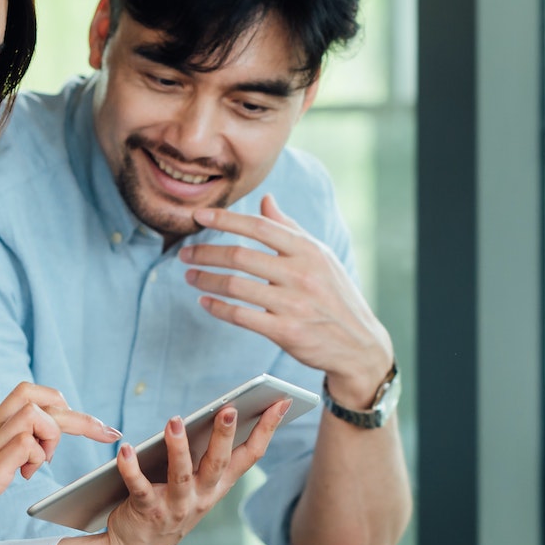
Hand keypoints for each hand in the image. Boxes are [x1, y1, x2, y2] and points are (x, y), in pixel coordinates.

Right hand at [0, 382, 120, 543]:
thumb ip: (5, 453)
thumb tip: (28, 455)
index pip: (29, 393)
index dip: (60, 403)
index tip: (84, 424)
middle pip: (43, 399)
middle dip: (83, 417)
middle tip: (110, 433)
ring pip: (38, 414)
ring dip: (54, 437)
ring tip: (42, 465)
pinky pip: (27, 443)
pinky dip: (37, 457)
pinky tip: (25, 476)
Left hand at [101, 400, 289, 544]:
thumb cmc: (168, 507)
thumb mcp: (195, 486)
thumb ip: (206, 456)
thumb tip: (223, 413)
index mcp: (218, 487)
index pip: (250, 455)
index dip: (268, 429)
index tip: (282, 402)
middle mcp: (202, 498)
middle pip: (219, 463)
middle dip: (225, 436)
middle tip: (230, 408)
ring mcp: (175, 507)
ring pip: (181, 475)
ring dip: (178, 448)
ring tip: (176, 421)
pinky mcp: (146, 512)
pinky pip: (138, 487)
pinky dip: (130, 468)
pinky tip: (125, 450)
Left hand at [183, 196, 394, 408]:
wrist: (359, 344)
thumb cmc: (335, 296)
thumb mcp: (321, 256)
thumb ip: (290, 228)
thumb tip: (266, 200)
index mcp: (308, 250)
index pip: (260, 226)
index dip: (225, 219)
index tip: (199, 216)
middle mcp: (301, 274)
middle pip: (241, 256)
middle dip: (206, 252)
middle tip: (185, 252)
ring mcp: (293, 303)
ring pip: (236, 285)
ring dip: (206, 279)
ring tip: (190, 276)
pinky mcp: (286, 331)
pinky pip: (241, 316)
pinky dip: (217, 307)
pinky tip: (205, 301)